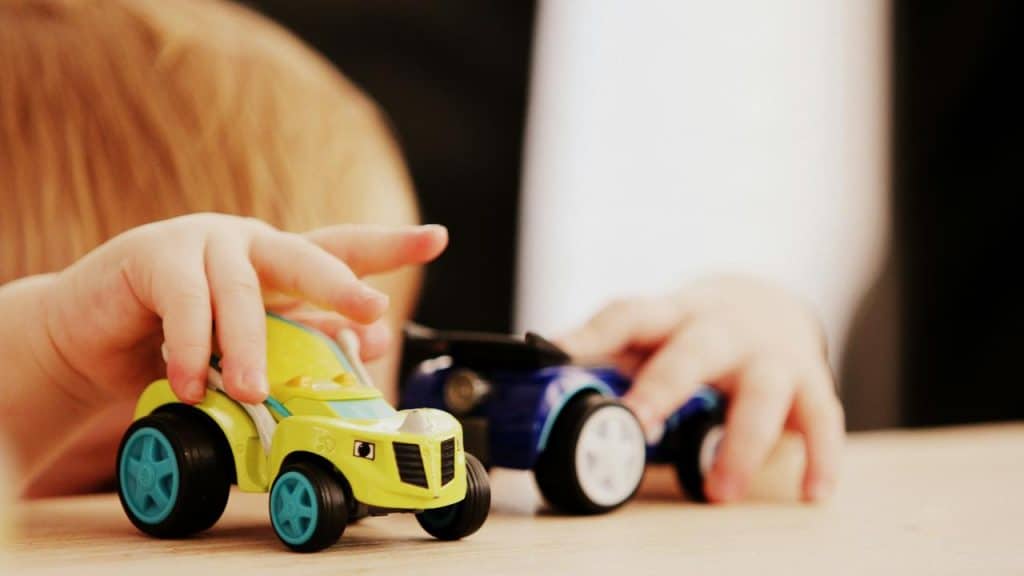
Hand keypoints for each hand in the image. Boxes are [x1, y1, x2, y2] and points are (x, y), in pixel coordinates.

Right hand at [43, 214, 446, 406]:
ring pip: (243, 293)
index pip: (342, 248)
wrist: (90, 339)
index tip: (438, 238)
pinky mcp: (153, 255)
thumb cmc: (178, 342)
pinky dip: (193, 349)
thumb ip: (301, 340)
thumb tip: (369, 342)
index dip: (391, 244)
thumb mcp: (248, 347)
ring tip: (255, 391)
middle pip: (306, 256)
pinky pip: (186, 304)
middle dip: (341, 283)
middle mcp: (249, 244)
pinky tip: (192, 383)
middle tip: (370, 309)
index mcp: (279, 262)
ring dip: (252, 348)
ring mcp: (202, 242)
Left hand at [557, 276, 843, 502]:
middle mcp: (721, 329)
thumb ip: (609, 360)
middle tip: (638, 425)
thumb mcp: (652, 335)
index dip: (592, 333)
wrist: (767, 303)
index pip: (628, 315)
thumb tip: (541, 388)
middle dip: (665, 386)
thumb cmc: (693, 333)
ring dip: (741, 443)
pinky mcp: (809, 382)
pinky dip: (819, 456)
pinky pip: (822, 419)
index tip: (556, 352)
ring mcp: (769, 354)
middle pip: (694, 350)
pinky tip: (810, 492)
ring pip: (762, 391)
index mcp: (670, 316)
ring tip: (718, 491)